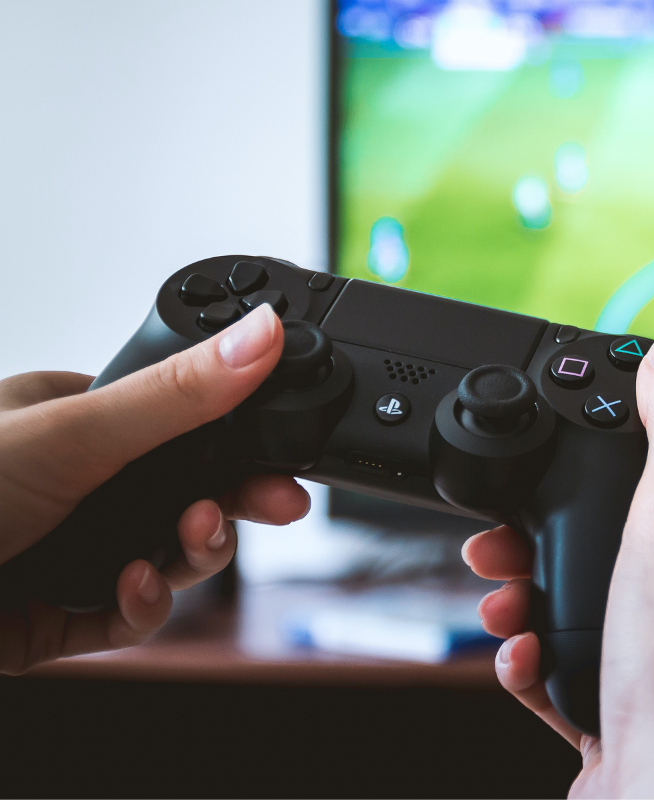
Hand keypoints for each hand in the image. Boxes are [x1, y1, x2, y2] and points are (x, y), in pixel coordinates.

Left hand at [0, 306, 309, 671]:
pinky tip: (133, 589)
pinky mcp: (52, 618)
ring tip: (185, 545)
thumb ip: (177, 394)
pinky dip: (142, 605)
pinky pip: (125, 615)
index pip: (178, 425)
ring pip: (163, 558)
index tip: (283, 457)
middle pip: (181, 494)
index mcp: (67, 419)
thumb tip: (261, 335)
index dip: (236, 442)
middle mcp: (68, 484)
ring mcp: (61, 551)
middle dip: (226, 505)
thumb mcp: (72, 433)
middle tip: (274, 508)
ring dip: (188, 556)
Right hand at [463, 336, 653, 796]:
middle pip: (621, 546)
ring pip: (590, 608)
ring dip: (532, 599)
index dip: (605, 471)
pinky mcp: (638, 724)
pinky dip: (538, 662)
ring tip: (503, 607)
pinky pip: (575, 672)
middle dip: (548, 541)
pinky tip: (524, 663)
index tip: (547, 468)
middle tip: (498, 546)